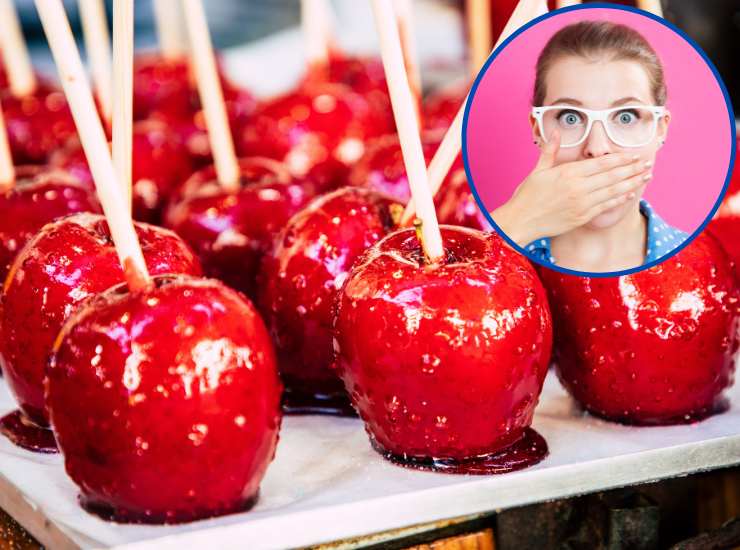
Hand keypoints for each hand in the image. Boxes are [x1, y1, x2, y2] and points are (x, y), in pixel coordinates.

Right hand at [491, 129, 652, 245]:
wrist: (521, 221)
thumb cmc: (527, 196)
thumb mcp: (537, 170)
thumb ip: (550, 151)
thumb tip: (554, 131)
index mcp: (568, 173)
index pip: (601, 163)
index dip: (620, 158)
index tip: (634, 154)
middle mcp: (578, 188)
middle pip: (612, 176)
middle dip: (632, 169)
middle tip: (647, 163)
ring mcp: (581, 203)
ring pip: (613, 191)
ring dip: (631, 183)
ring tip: (645, 176)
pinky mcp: (581, 217)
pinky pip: (605, 206)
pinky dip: (618, 199)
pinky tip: (629, 193)